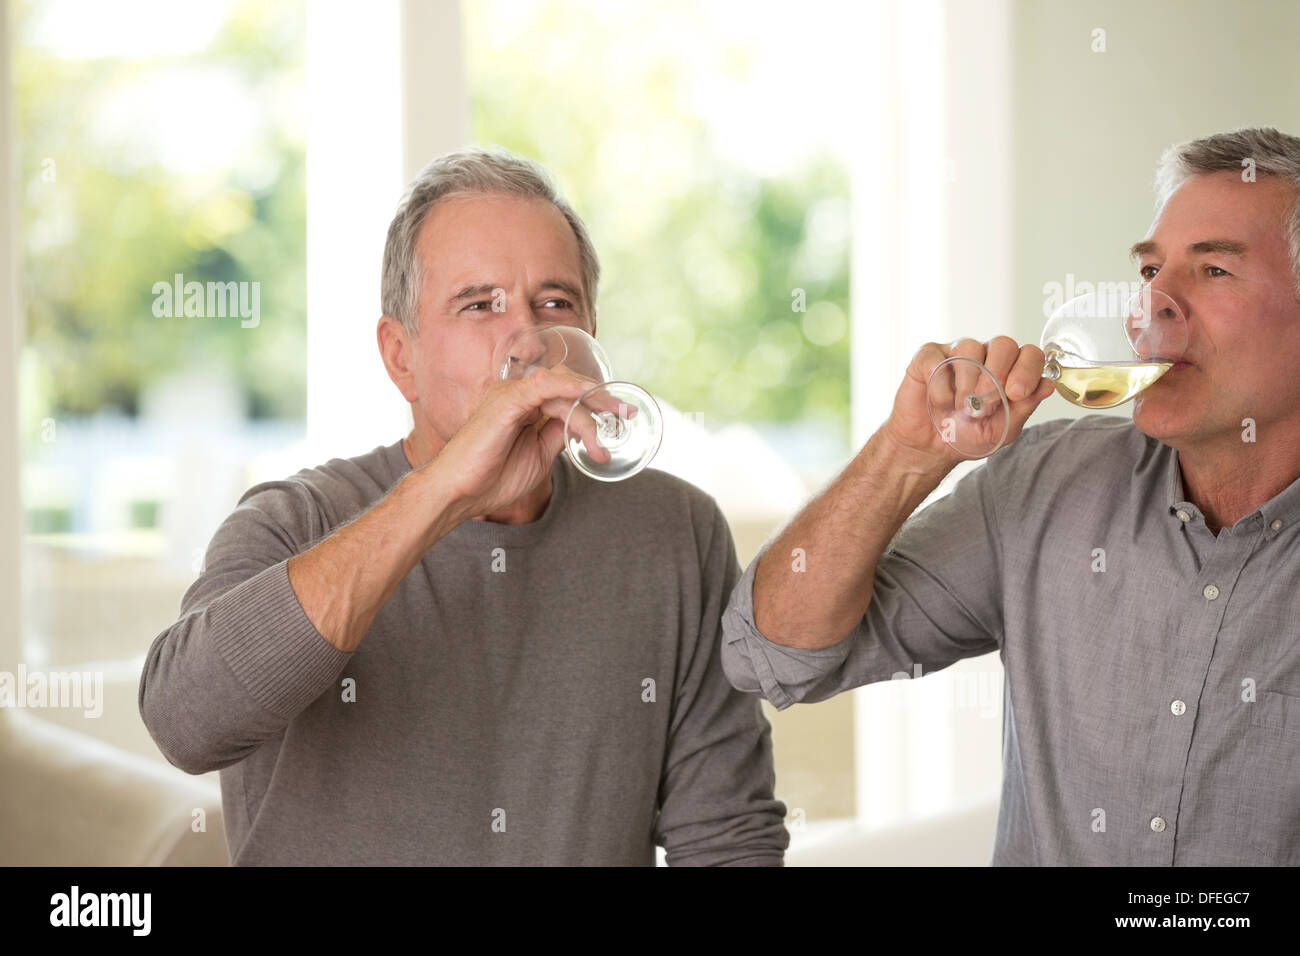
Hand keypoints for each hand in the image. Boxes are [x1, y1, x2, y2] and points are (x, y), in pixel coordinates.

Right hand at [432, 364, 619, 519]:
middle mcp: (516, 393)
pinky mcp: (505, 402)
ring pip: (562, 390)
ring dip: (588, 414)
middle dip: (602, 400)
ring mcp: (510, 395)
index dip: (596, 401)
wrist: (459, 493)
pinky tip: (587, 395)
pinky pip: (542, 385)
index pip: (567, 392)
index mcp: (523, 404)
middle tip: (627, 416)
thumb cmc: (491, 477)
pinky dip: (567, 387)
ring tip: (602, 443)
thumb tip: (582, 429)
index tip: (622, 415)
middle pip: (569, 385)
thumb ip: (557, 435)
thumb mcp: (538, 455)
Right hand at [882, 336, 1056, 465]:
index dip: (1027, 369)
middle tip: (985, 401)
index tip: (1016, 393)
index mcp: (1009, 370)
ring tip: (960, 407)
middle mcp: (985, 356)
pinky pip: (937, 358)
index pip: (1029, 354)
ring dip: (967, 382)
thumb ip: (1025, 407)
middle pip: (1003, 343)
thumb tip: (1047, 385)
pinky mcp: (927, 358)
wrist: (930, 449)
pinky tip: (940, 401)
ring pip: (969, 347)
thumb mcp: (1003, 429)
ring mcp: (955, 353)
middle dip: (997, 373)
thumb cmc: (968, 435)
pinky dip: (939, 383)